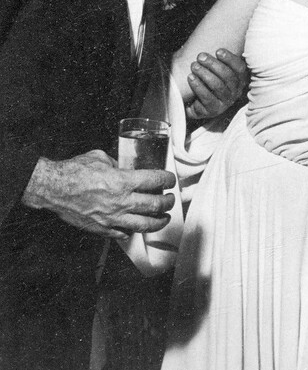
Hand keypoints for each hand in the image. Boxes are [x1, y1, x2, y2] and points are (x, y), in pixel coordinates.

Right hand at [22, 151, 175, 239]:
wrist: (52, 189)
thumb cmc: (73, 172)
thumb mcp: (100, 158)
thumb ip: (116, 163)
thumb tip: (123, 166)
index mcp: (123, 181)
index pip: (155, 180)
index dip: (167, 179)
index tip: (171, 180)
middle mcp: (121, 201)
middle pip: (155, 205)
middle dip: (167, 203)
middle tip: (170, 200)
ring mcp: (112, 218)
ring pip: (144, 224)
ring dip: (158, 222)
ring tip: (164, 219)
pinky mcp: (101, 229)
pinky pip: (123, 234)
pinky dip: (132, 231)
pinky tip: (136, 228)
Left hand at [186, 48, 248, 119]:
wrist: (195, 103)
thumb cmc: (207, 80)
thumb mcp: (215, 69)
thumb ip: (218, 58)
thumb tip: (217, 35)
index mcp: (239, 79)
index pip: (240, 68)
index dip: (230, 59)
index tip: (218, 51)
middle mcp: (235, 91)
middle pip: (227, 76)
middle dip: (213, 64)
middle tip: (200, 56)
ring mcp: (225, 102)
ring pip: (217, 86)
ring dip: (204, 74)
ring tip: (194, 66)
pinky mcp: (213, 110)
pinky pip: (207, 97)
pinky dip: (198, 86)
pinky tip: (191, 78)